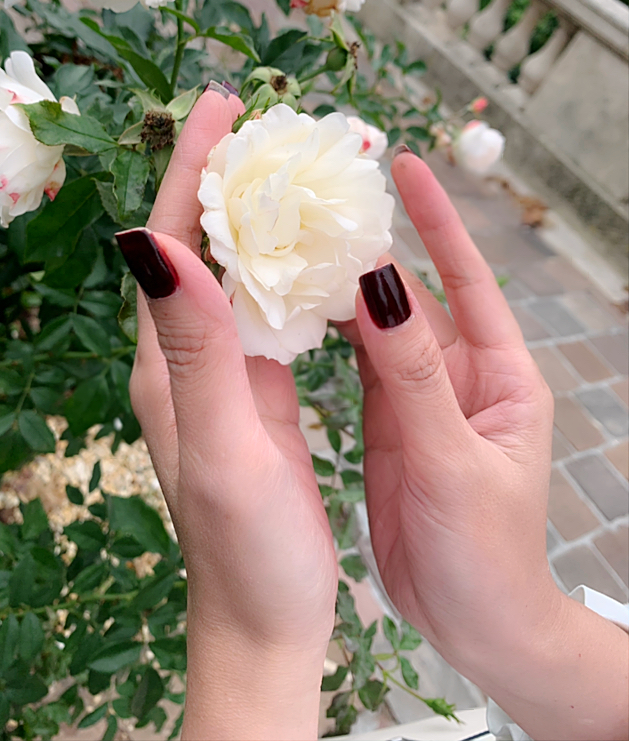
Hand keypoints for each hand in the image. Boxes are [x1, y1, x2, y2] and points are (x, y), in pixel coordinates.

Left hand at [118, 88, 336, 739]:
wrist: (267, 621)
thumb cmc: (246, 548)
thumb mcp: (221, 445)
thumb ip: (192, 346)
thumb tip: (149, 240)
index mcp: (166, 363)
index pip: (170, 241)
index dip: (190, 169)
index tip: (222, 104)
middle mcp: (187, 358)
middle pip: (201, 245)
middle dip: (229, 177)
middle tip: (269, 119)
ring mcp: (224, 374)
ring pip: (238, 272)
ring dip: (262, 216)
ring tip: (299, 165)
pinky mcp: (260, 393)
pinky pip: (272, 311)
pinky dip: (293, 268)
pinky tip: (322, 249)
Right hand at [346, 149, 627, 739]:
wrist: (477, 626)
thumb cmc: (486, 551)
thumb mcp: (452, 458)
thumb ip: (414, 375)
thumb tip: (379, 283)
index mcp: (499, 373)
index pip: (467, 278)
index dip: (438, 220)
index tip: (405, 165)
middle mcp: (460, 373)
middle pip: (413, 294)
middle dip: (374, 245)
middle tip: (321, 196)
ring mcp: (420, 396)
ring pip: (377, 326)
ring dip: (343, 285)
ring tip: (295, 237)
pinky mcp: (388, 421)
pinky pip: (357, 362)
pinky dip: (327, 332)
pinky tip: (291, 306)